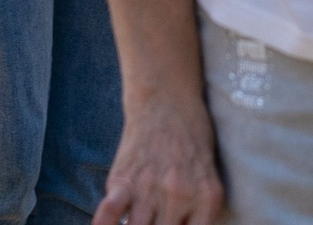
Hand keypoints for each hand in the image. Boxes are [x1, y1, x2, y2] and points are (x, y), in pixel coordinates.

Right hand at [92, 92, 225, 224]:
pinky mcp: (124, 179)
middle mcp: (181, 197)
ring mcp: (151, 189)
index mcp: (208, 199)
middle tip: (153, 222)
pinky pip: (110, 213)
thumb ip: (197, 209)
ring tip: (135, 222)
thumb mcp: (208, 174)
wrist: (167, 99)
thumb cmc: (192, 137)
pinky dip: (104, 224)